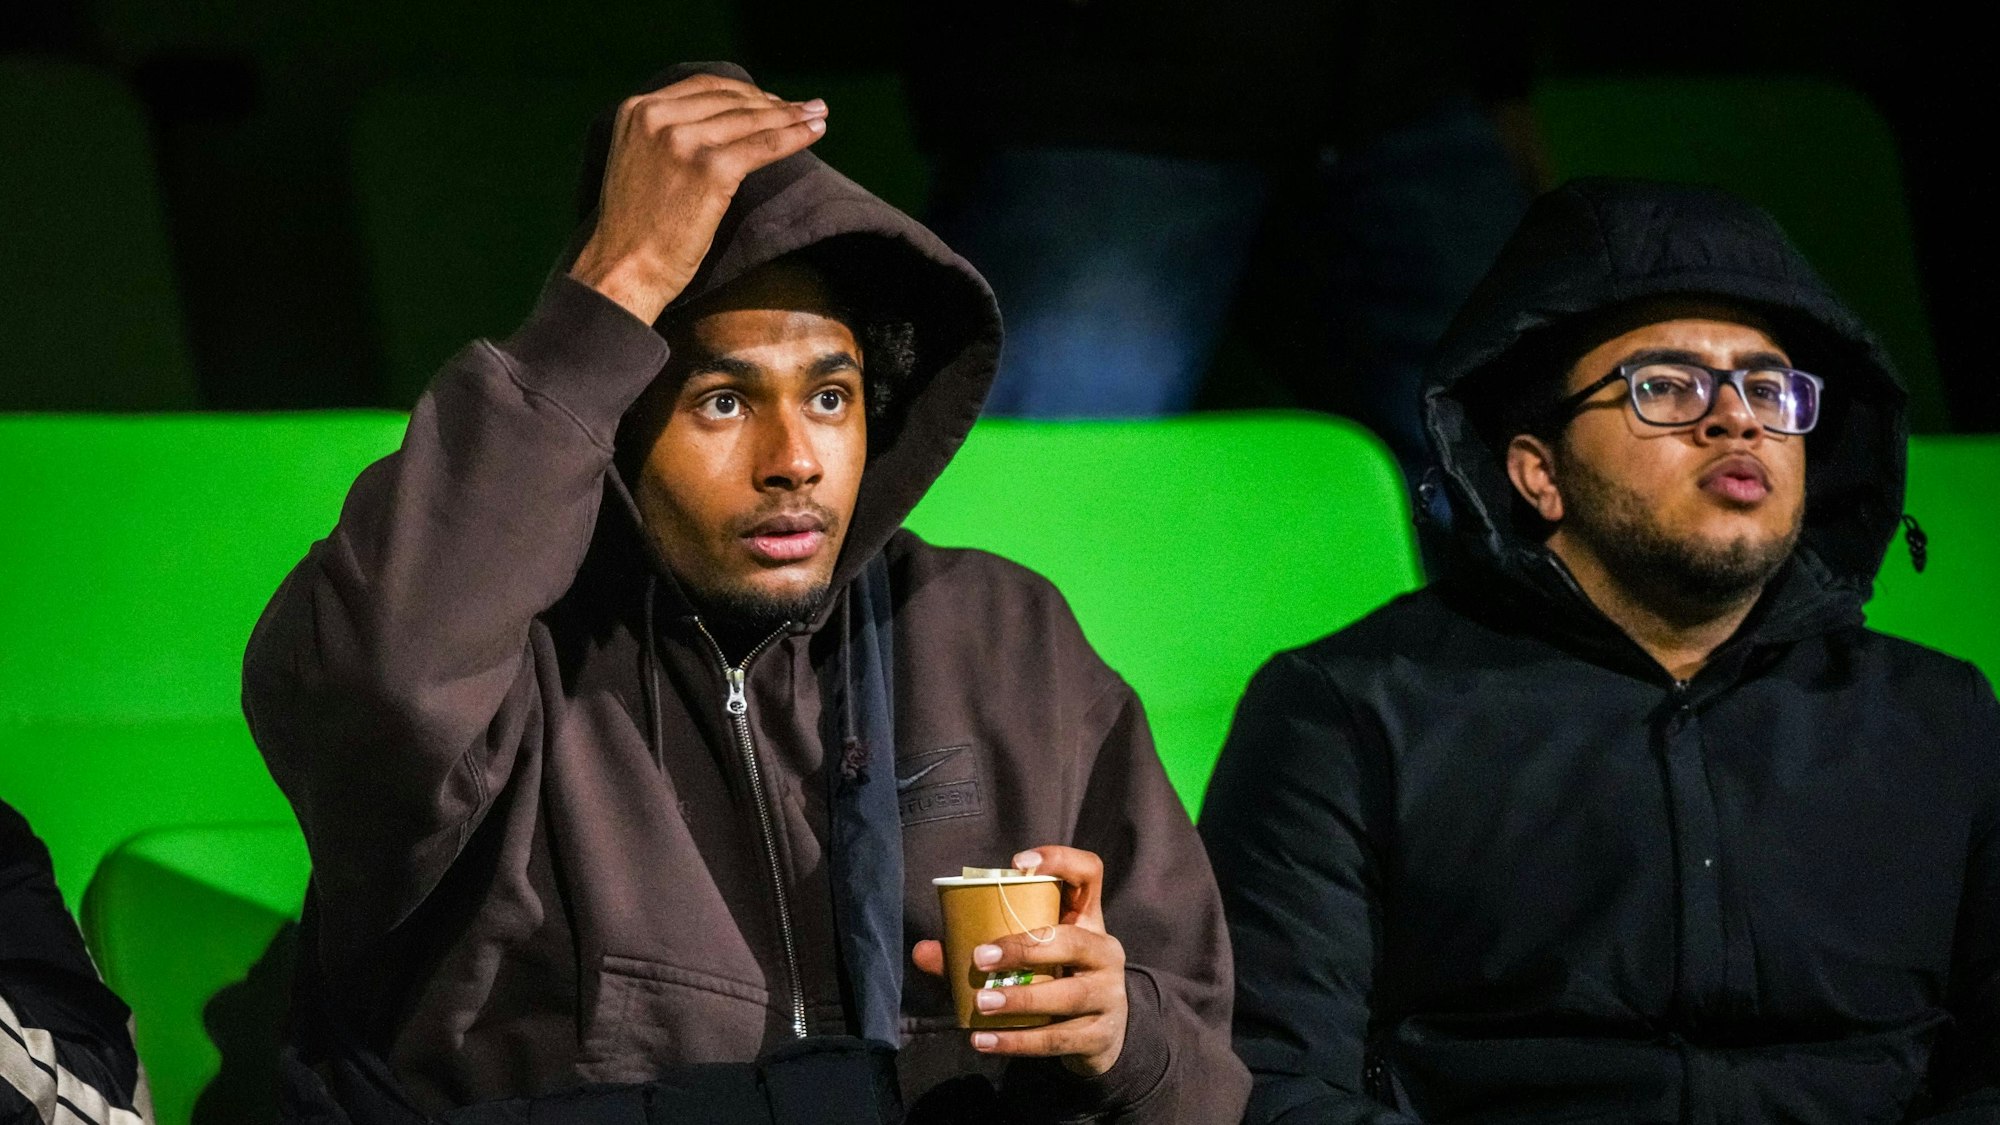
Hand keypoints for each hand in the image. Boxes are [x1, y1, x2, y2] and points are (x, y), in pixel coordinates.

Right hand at [568, 74, 827, 323]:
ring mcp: (683, 140)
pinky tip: (815, 131)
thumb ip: (667, 135)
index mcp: (638, 109)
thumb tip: (722, 124)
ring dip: (792, 115)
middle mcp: (657, 116)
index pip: (705, 86)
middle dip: (773, 103)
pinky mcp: (709, 168)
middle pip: (731, 99)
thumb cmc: (636, 229)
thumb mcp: (640, 161)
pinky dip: (794, 136)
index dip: (746, 92)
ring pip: (752, 119)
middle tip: (806, 107)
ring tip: (818, 115)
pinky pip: (763, 145)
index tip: (773, 100)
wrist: (623, 269)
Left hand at [913, 846, 1128, 1076]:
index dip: (1060, 860)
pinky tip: (984, 1042)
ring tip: (981, 1004)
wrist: (1100, 1039)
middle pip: (1073, 941)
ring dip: (1020, 999)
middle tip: (981, 958)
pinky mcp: (1099, 1035)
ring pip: (1067, 995)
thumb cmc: (1055, 982)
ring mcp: (1108, 995)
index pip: (1089, 873)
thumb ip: (978, 952)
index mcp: (1086, 920)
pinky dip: (1017, 1042)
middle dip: (1025, 948)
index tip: (1018, 864)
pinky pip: (1056, 1039)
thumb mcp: (1029, 961)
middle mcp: (1104, 952)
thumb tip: (923, 951)